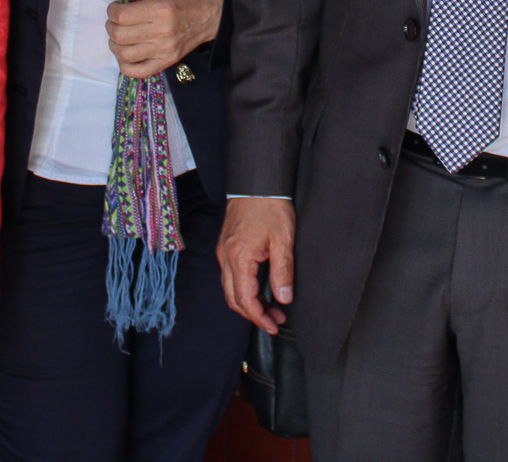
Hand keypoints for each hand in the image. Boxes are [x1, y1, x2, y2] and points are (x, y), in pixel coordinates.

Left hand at [106, 0, 222, 79]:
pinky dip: (125, 65)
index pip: (121, 16)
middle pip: (119, 35)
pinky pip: (138, 72)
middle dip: (111, 25)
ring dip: (115, 44)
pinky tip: (128, 51)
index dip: (112, 10)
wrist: (216, 13)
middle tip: (117, 18)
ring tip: (122, 33)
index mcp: (162, 9)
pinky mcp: (167, 62)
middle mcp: (163, 33)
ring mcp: (165, 51)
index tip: (116, 6)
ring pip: (124, 54)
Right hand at [217, 196, 294, 334]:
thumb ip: (283, 271)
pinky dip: (243, 289)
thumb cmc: (270, 207)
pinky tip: (260, 290)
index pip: (245, 299)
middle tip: (276, 320)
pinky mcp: (226, 247)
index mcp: (239, 258)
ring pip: (230, 289)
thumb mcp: (283, 240)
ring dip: (249, 303)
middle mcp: (226, 257)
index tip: (273, 326)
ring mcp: (223, 252)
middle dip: (254, 314)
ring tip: (272, 308)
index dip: (259, 317)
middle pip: (234, 299)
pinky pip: (230, 276)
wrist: (257, 182)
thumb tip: (283, 298)